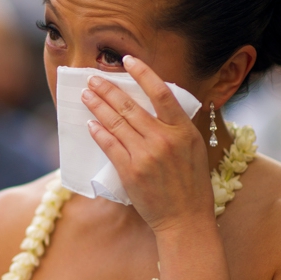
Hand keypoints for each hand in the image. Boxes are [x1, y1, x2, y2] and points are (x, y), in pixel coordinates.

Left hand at [75, 56, 217, 233]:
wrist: (185, 219)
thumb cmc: (191, 184)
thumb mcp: (193, 148)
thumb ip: (176, 126)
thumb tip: (156, 104)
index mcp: (183, 130)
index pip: (160, 92)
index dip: (143, 73)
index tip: (128, 60)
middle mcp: (164, 139)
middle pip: (130, 106)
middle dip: (108, 89)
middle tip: (93, 79)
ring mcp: (146, 155)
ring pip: (116, 123)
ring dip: (98, 106)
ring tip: (87, 96)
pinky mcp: (131, 172)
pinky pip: (110, 145)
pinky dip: (99, 132)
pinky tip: (90, 124)